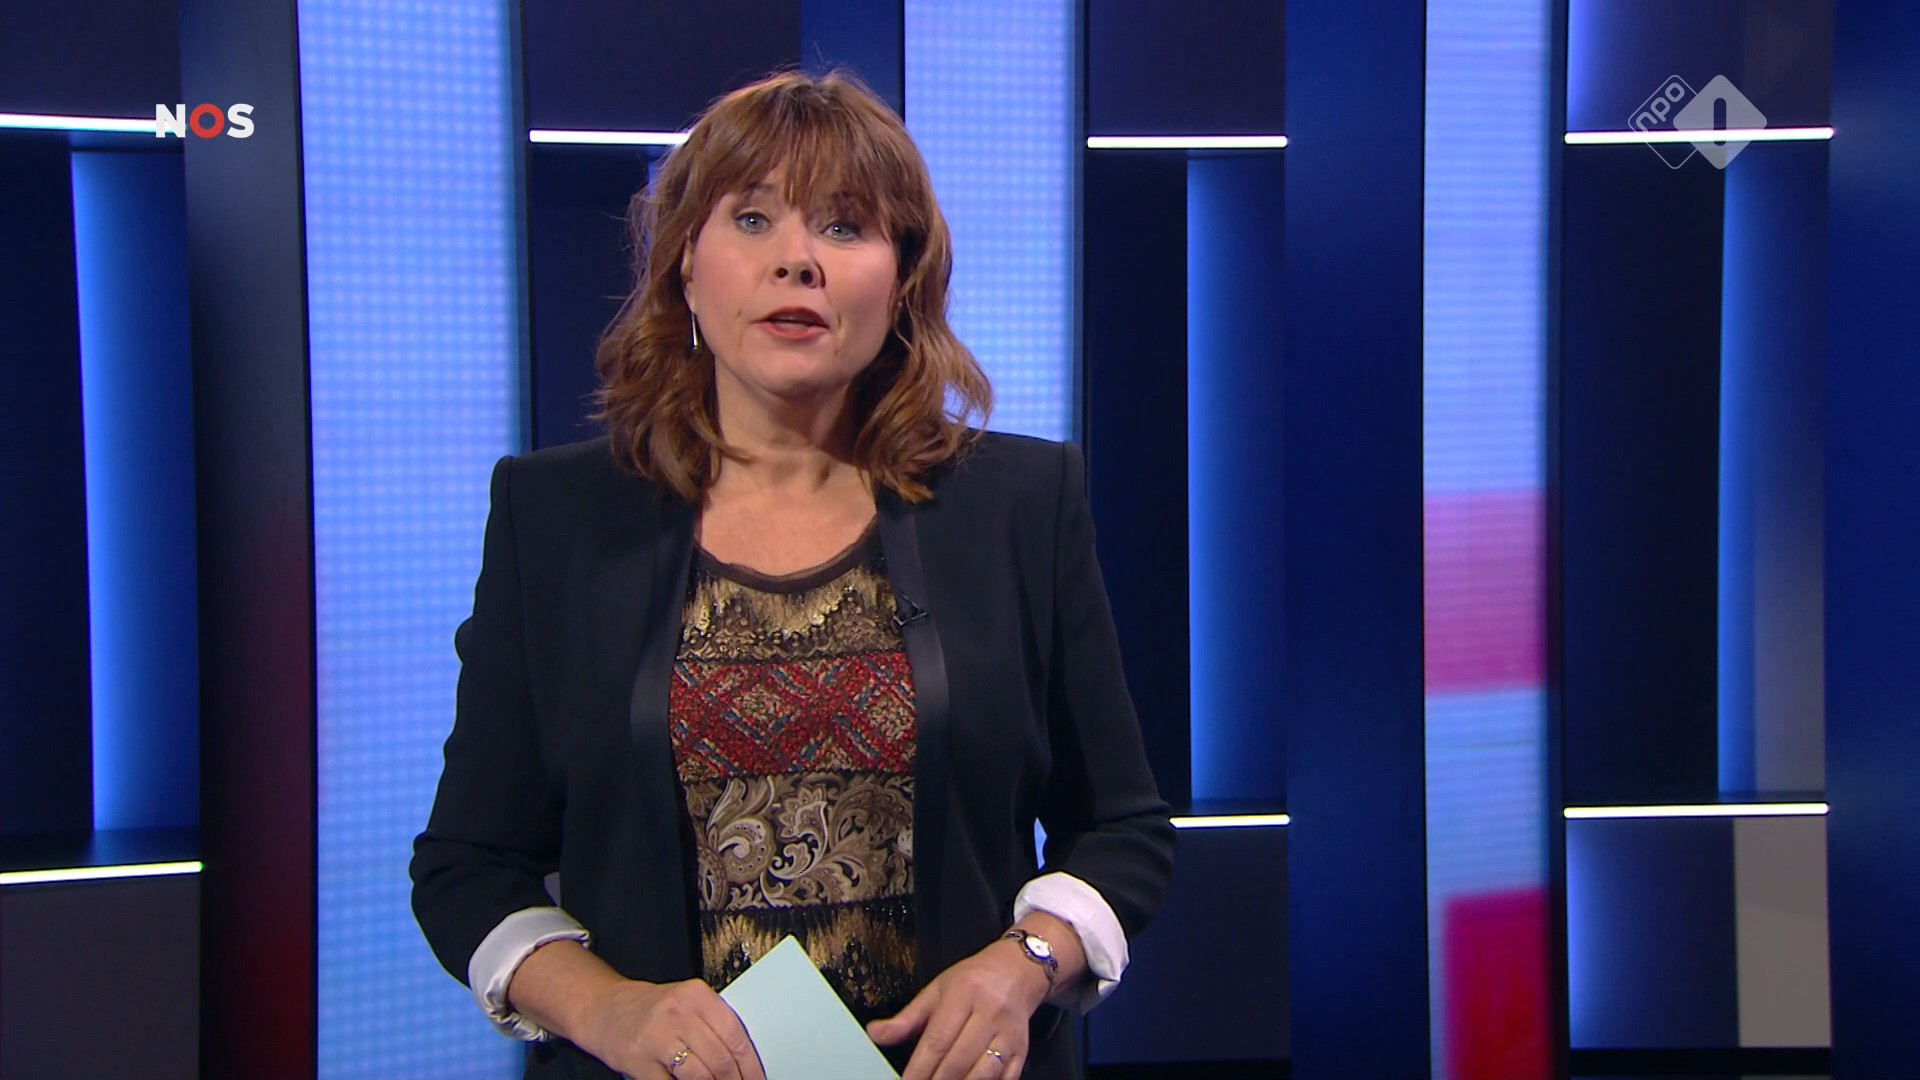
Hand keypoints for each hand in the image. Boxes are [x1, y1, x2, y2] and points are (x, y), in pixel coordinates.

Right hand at [575, 978, 764, 1079]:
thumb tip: (743, 1061)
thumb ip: (713, 1026)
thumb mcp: (687, 1005)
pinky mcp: (639, 1061)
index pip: (735, 1035)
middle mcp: (677, 1012)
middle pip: (721, 1059)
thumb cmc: (652, 1010)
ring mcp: (657, 1037)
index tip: (756, 1078)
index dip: (750, 1064)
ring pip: (701, 1076)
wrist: (604, 1009)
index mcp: (696, 995)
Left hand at [866, 940, 1050, 1078]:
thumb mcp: (937, 990)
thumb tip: (875, 1035)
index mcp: (964, 994)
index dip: (920, 1068)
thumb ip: (907, 1017)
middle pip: (959, 1059)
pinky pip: (1007, 1077)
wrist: (1018, 971)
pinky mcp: (1022, 1050)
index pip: (938, 1039)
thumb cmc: (972, 982)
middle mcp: (990, 1013)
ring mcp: (1010, 1034)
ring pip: (985, 1072)